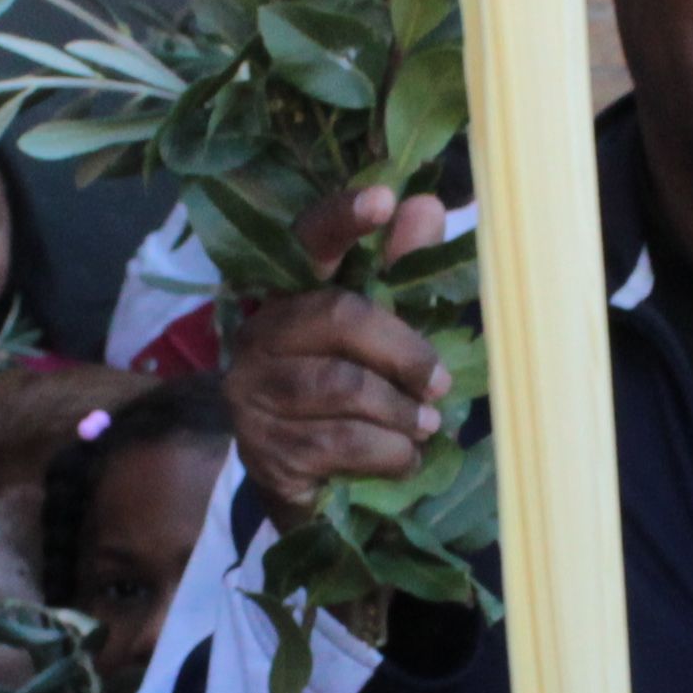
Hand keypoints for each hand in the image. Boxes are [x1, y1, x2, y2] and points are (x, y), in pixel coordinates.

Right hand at [227, 182, 456, 523]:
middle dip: (403, 351)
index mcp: (288, 296)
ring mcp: (252, 395)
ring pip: (342, 385)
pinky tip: (403, 459)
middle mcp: (257, 336)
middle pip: (337, 315)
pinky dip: (388, 452)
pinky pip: (339, 442)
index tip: (385, 199)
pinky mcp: (263, 451)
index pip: (308, 241)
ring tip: (425, 426)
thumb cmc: (350, 402)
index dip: (343, 218)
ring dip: (399, 411)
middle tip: (439, 384)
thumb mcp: (381, 339)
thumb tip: (427, 205)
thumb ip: (401, 275)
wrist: (308, 493)